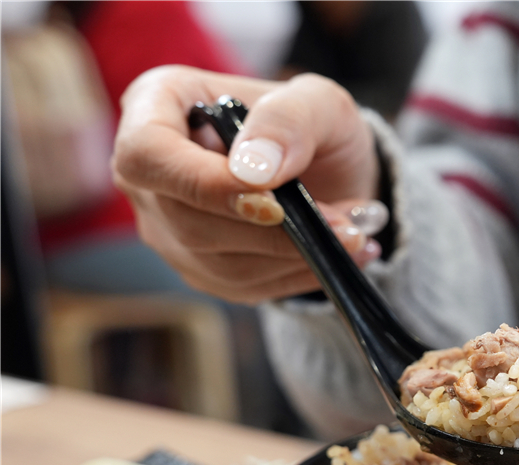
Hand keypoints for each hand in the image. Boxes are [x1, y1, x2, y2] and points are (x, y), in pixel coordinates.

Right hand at [112, 65, 384, 302]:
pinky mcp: (198, 267)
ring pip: (218, 263)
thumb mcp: (319, 102)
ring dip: (294, 255)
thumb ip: (289, 119)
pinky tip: (332, 255)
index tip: (273, 195)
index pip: (147, 155)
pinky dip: (295, 275)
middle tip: (342, 222)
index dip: (205, 183)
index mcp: (157, 104)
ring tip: (350, 234)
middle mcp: (148, 172)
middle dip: (273, 229)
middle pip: (186, 219)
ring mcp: (167, 226)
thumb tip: (254, 170)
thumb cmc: (314, 127)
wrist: (331, 173)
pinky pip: (242, 286)